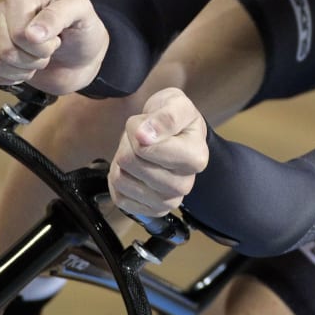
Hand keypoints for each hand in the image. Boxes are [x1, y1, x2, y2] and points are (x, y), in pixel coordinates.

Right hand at [0, 0, 108, 93]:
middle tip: (48, 52)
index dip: (40, 45)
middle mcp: (1, 11)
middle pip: (7, 50)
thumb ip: (59, 15)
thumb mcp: (82, 14)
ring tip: (36, 59)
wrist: (80, 59)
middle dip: (33, 59)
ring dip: (22, 70)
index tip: (56, 40)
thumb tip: (31, 33)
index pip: (19, 32)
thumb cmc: (81, 32)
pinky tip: (22, 69)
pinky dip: (7, 77)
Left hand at [110, 88, 208, 217]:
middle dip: (129, 144)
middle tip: (142, 137)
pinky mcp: (150, 211)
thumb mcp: (175, 103)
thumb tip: (144, 136)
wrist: (174, 134)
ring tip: (138, 152)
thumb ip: (165, 117)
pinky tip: (134, 169)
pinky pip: (118, 196)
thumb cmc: (174, 117)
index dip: (137, 130)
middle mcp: (185, 185)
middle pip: (131, 163)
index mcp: (196, 158)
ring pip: (121, 179)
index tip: (146, 124)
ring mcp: (168, 201)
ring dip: (122, 160)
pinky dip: (119, 178)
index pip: (146, 148)